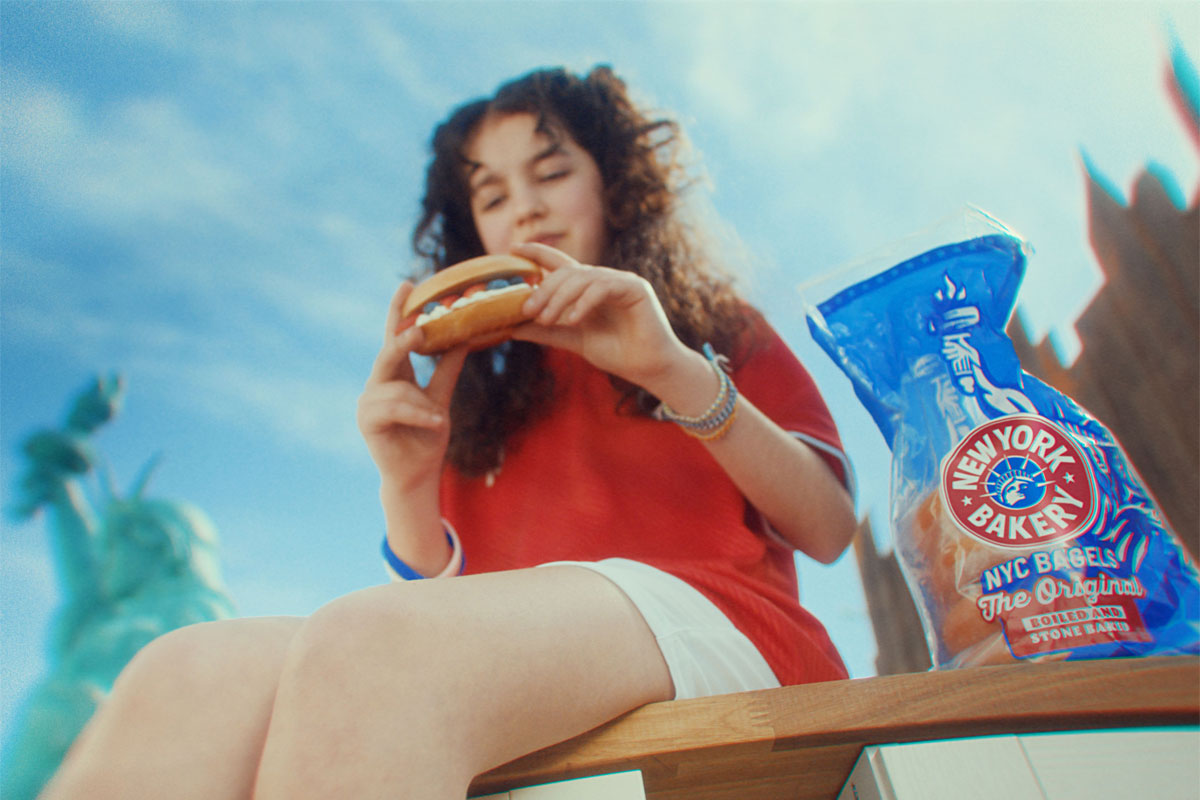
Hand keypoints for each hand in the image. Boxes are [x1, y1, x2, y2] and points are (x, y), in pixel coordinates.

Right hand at [357, 282, 467, 491]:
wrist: (417, 475)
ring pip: (398, 387)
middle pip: (389, 352)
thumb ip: (448, 369)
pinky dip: (416, 414)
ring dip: (421, 403)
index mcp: (395, 376)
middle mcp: (377, 384)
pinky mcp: (366, 420)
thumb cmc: (427, 437)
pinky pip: (394, 407)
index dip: (399, 310)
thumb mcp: (441, 398)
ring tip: (436, 419)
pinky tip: (433, 423)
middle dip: (404, 338)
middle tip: (420, 325)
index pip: (395, 337)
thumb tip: (466, 336)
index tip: (407, 283)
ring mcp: (368, 402)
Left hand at [510, 243, 691, 391]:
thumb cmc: (616, 352)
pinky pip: (602, 287)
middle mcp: (603, 279)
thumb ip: (546, 331)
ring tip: (548, 320)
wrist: (648, 368)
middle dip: (544, 289)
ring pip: (582, 277)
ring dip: (560, 298)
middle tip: (527, 310)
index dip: (537, 252)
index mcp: (588, 288)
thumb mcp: (573, 339)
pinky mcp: (635, 287)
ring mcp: (620, 280)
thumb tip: (511, 327)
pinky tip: (574, 319)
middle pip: (566, 271)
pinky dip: (585, 302)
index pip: (559, 262)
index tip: (514, 248)